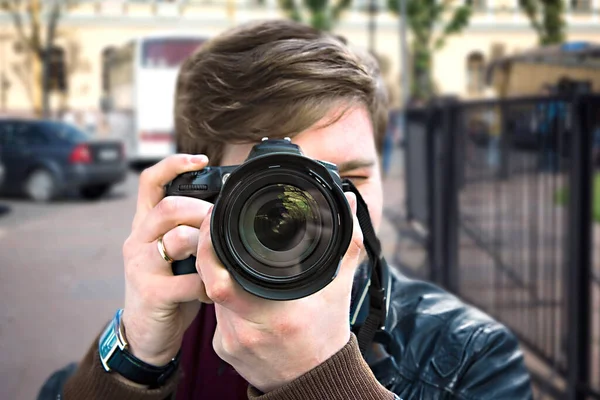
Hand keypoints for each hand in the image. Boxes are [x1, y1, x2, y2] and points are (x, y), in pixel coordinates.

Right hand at [120, 154, 212, 366]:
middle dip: (202, 211)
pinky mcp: (151, 292)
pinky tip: (213, 293)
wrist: (145, 333)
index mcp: (144, 225)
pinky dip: (209, 285)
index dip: (173, 164)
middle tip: (220, 225)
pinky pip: (189, 280)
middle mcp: (138, 239)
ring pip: (179, 238)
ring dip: (208, 248)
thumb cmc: (167, 287)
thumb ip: (188, 230)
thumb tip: (224, 209)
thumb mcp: (173, 253)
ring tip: (218, 261)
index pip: (149, 182)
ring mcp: (141, 265)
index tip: (201, 159)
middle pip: (169, 207)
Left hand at [199, 192, 363, 392]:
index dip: (209, 247)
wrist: (315, 383)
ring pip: (212, 296)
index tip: (214, 220)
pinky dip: (226, 300)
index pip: (220, 278)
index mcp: (275, 315)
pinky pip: (216, 315)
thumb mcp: (339, 289)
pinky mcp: (222, 350)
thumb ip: (345, 243)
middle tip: (220, 231)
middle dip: (214, 253)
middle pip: (211, 280)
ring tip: (242, 265)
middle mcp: (246, 331)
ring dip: (222, 276)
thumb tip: (348, 203)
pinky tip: (244, 294)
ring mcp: (230, 343)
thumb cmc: (327, 337)